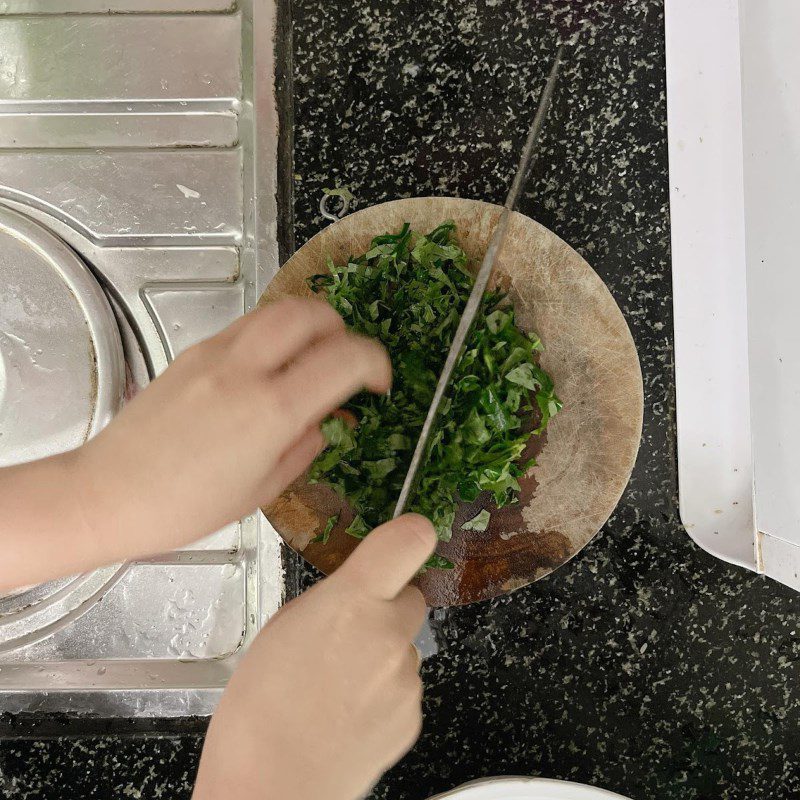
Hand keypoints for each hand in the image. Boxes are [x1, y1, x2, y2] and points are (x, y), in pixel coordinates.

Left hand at [0, 298, 389, 590]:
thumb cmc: (186, 507)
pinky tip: (269, 370)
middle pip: (312, 313)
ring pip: (278, 310)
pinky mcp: (193, 352)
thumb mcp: (262, 488)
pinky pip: (247, 326)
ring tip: (310, 360)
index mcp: (271, 410)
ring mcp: (215, 353)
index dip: (375, 364)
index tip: (378, 383)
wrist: (107, 493)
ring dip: (309, 326)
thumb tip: (328, 419)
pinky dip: (274, 336)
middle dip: (343, 331)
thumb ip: (305, 444)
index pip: (345, 359)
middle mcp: (245, 368)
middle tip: (346, 362)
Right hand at [194, 514, 435, 799]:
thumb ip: (333, 599)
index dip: (410, 535)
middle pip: (411, 598)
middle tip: (347, 634)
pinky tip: (348, 713)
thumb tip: (356, 591)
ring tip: (336, 686)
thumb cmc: (258, 709)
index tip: (403, 541)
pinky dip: (384, 693)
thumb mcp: (283, 626)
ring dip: (382, 655)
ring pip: (405, 647)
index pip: (411, 540)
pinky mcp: (414, 716)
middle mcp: (390, 635)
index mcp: (353, 602)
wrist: (269, 788)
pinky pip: (405, 686)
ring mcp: (406, 679)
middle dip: (386, 608)